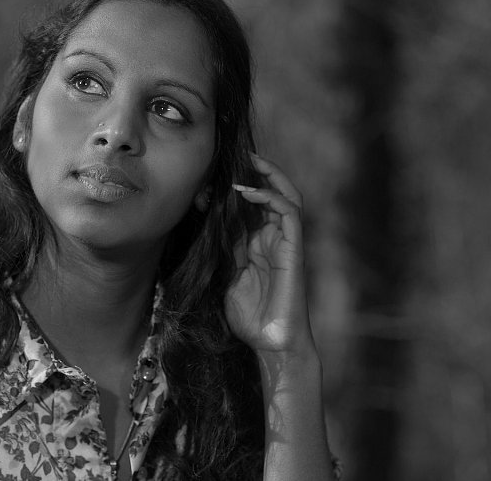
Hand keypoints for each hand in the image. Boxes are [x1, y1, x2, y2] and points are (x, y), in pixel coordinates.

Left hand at [225, 153, 316, 358]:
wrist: (271, 342)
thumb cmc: (248, 317)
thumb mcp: (224, 277)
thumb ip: (220, 250)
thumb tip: (203, 222)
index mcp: (255, 244)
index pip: (247, 207)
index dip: (231, 190)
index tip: (207, 178)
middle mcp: (272, 238)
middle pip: (269, 194)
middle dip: (255, 173)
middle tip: (236, 155)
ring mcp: (285, 242)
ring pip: (285, 196)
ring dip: (267, 176)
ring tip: (248, 161)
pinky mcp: (294, 249)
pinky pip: (289, 213)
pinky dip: (271, 196)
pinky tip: (248, 191)